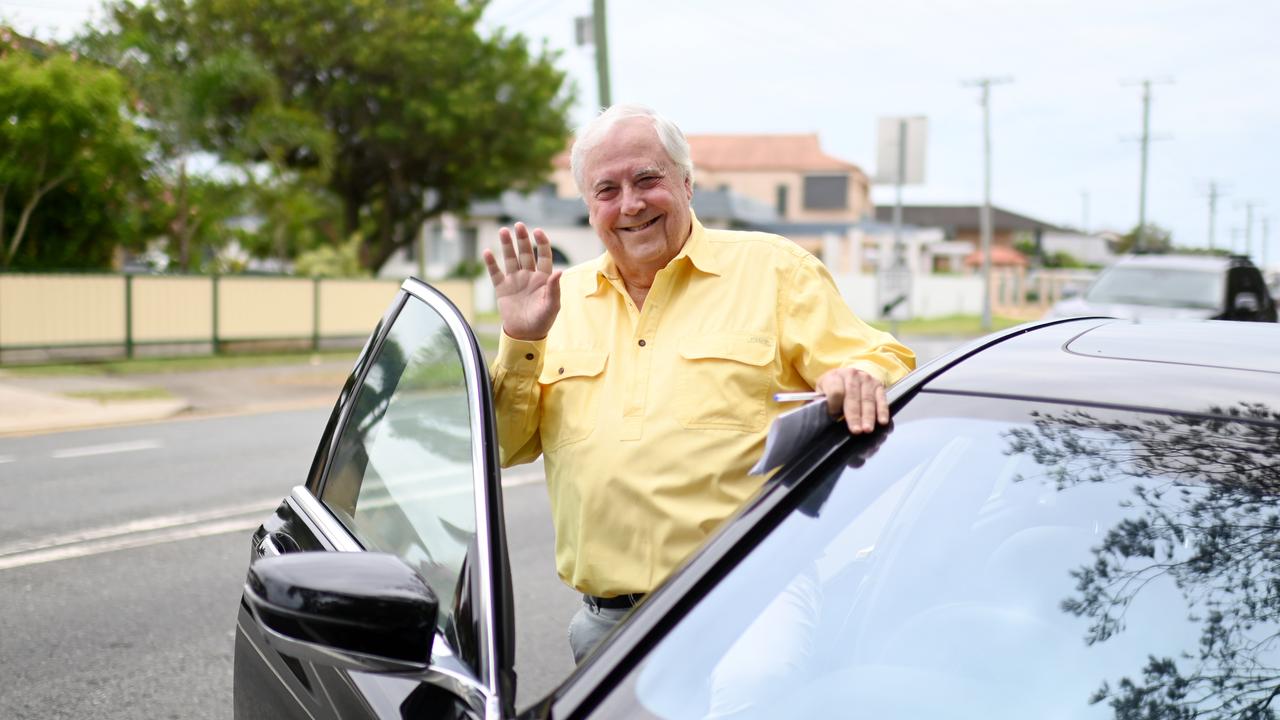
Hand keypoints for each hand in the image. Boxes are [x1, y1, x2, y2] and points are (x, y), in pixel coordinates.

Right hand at [482, 222, 561, 340]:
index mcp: (543, 278)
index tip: (537, 231)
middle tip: (519, 225)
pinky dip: (491, 263)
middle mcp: (529, 275)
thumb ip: (554, 289)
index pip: (543, 256)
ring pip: (510, 258)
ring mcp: (515, 280)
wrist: (524, 335)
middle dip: (522, 239)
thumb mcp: (552, 306)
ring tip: (503, 231)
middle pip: (526, 253)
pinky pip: (495, 273)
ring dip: (507, 245)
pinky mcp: (502, 288)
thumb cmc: (542, 321)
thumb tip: (559, 271)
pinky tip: (487, 252)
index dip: (542, 243)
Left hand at [814, 367, 888, 434]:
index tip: (834, 416)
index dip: (834, 405)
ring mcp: (866, 379)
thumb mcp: (823, 391)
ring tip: (867, 429)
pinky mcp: (877, 384)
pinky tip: (881, 421)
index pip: (836, 391)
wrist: (848, 374)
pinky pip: (881, 399)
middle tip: (856, 430)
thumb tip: (818, 419)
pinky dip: (882, 410)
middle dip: (854, 415)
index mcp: (834, 377)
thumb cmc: (833, 387)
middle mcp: (851, 375)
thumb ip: (821, 403)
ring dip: (868, 416)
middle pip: (852, 397)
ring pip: (867, 399)